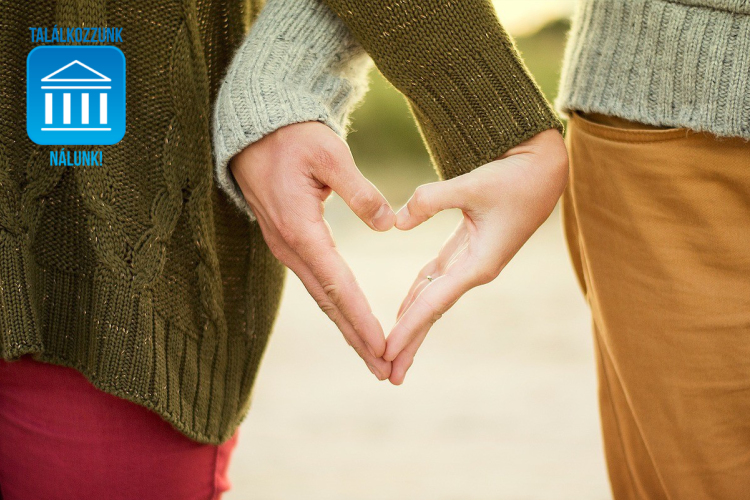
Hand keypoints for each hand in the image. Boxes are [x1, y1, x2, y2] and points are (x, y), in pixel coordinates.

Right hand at [230, 122, 395, 379]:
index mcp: (301, 229)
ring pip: (321, 297)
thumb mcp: (329, 154)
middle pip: (329, 303)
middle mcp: (290, 247)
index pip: (338, 284)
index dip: (361, 318)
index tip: (383, 346)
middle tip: (384, 370)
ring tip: (373, 356)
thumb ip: (359, 191)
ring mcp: (286, 247)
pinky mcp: (289, 242)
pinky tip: (350, 320)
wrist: (254, 131)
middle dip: (357, 338)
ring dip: (347, 328)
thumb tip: (388, 224)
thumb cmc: (293, 138)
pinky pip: (316, 282)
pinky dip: (336, 306)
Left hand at [384, 129, 568, 384]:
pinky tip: (404, 310)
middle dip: (410, 342)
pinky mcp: (468, 249)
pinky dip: (418, 295)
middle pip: (433, 312)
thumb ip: (431, 200)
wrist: (544, 168)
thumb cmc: (515, 177)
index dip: (408, 328)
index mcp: (479, 264)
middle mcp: (475, 270)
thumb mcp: (473, 184)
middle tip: (387, 374)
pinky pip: (437, 279)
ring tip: (392, 351)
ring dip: (412, 324)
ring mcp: (472, 262)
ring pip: (433, 298)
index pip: (434, 303)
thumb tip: (396, 223)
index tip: (386, 352)